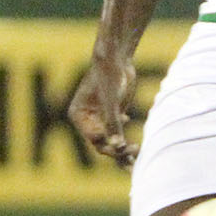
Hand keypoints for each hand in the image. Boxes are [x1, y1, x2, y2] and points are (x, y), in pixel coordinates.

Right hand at [68, 53, 139, 167]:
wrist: (116, 56)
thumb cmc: (109, 75)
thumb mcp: (112, 101)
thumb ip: (113, 123)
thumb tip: (118, 147)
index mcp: (79, 116)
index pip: (95, 140)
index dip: (111, 147)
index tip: (128, 148)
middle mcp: (86, 118)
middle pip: (102, 142)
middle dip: (118, 150)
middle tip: (136, 154)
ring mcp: (98, 115)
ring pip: (110, 138)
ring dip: (123, 148)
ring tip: (137, 159)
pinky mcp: (110, 111)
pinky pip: (116, 129)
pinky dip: (124, 135)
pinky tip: (132, 135)